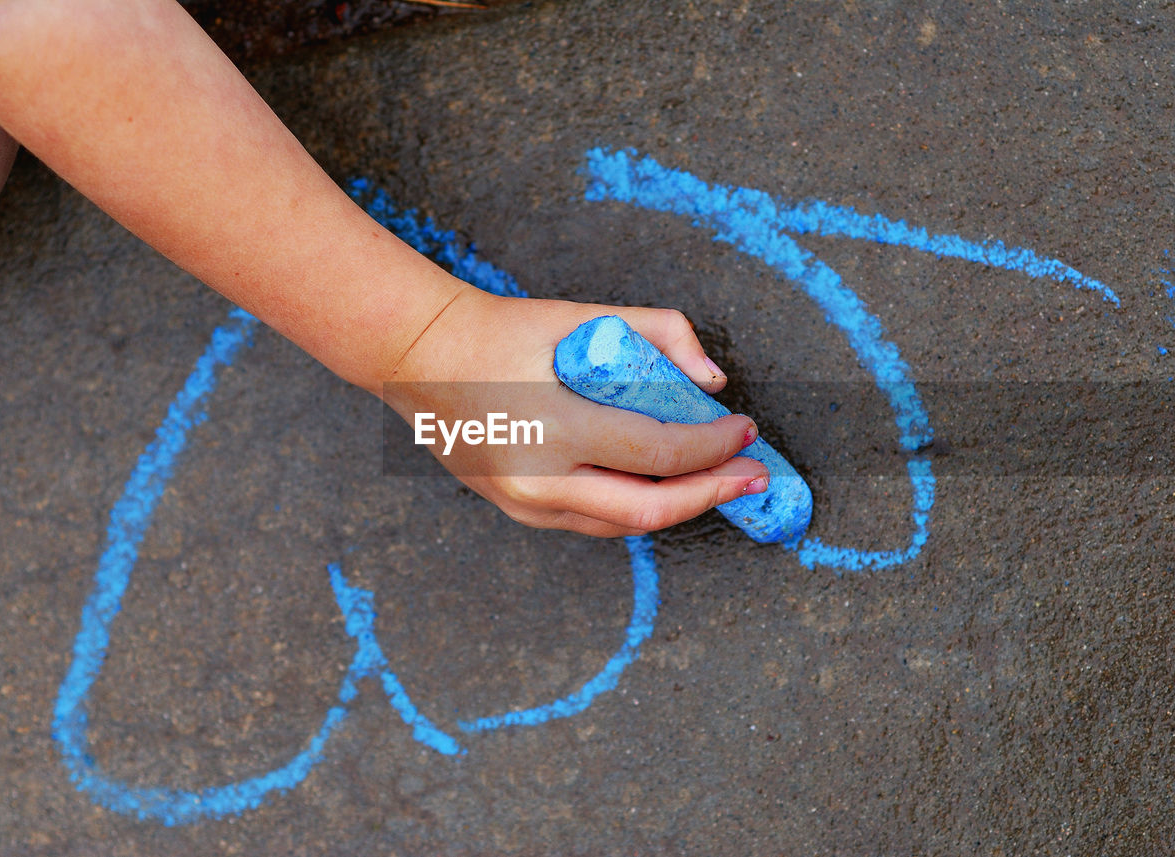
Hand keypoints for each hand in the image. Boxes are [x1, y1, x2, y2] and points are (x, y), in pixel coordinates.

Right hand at [382, 280, 768, 536]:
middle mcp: (539, 478)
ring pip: (622, 525)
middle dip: (711, 494)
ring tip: (716, 482)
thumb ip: (658, 334)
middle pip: (648, 508)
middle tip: (752, 477)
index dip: (714, 446)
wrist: (423, 358)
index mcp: (555, 426)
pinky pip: (592, 522)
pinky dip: (635, 506)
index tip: (745, 429)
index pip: (658, 451)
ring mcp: (524, 503)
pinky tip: (663, 486)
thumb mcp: (583, 316)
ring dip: (677, 506)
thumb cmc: (505, 332)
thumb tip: (711, 382)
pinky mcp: (518, 511)